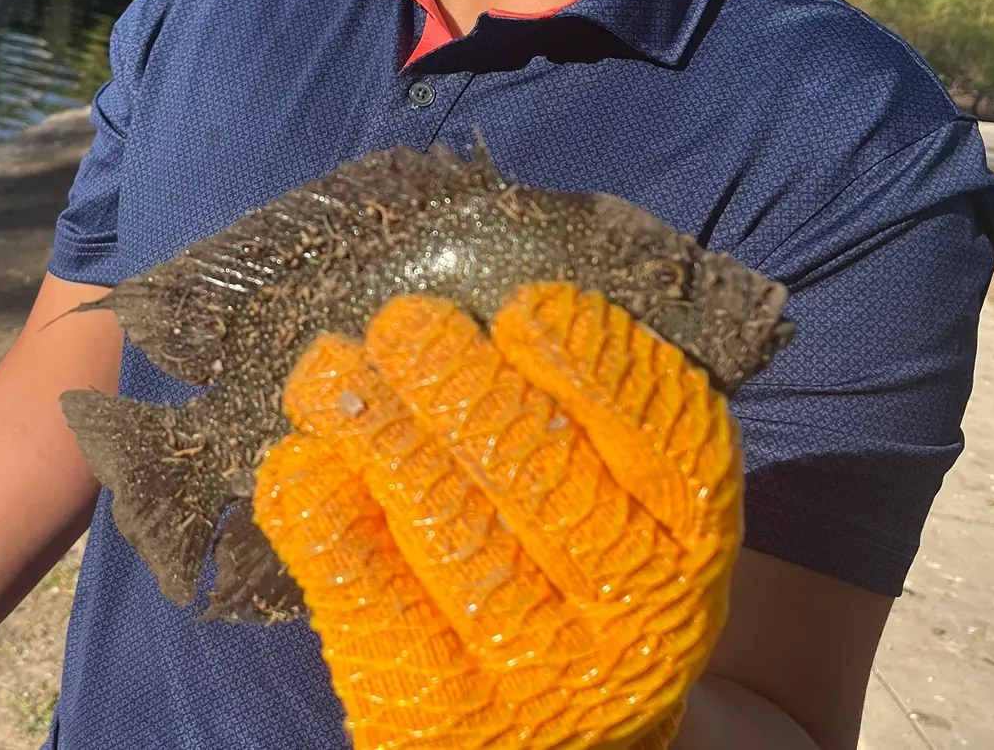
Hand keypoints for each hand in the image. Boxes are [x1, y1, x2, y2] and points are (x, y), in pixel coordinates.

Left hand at [253, 283, 741, 749]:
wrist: (577, 728)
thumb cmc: (585, 557)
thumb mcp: (629, 489)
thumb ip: (587, 404)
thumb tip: (481, 288)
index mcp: (693, 536)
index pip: (664, 439)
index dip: (593, 364)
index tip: (525, 305)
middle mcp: (633, 613)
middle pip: (541, 481)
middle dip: (460, 388)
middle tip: (403, 321)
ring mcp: (536, 674)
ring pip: (450, 533)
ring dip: (380, 433)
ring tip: (330, 368)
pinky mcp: (440, 712)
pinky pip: (370, 601)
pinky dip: (325, 517)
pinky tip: (301, 457)